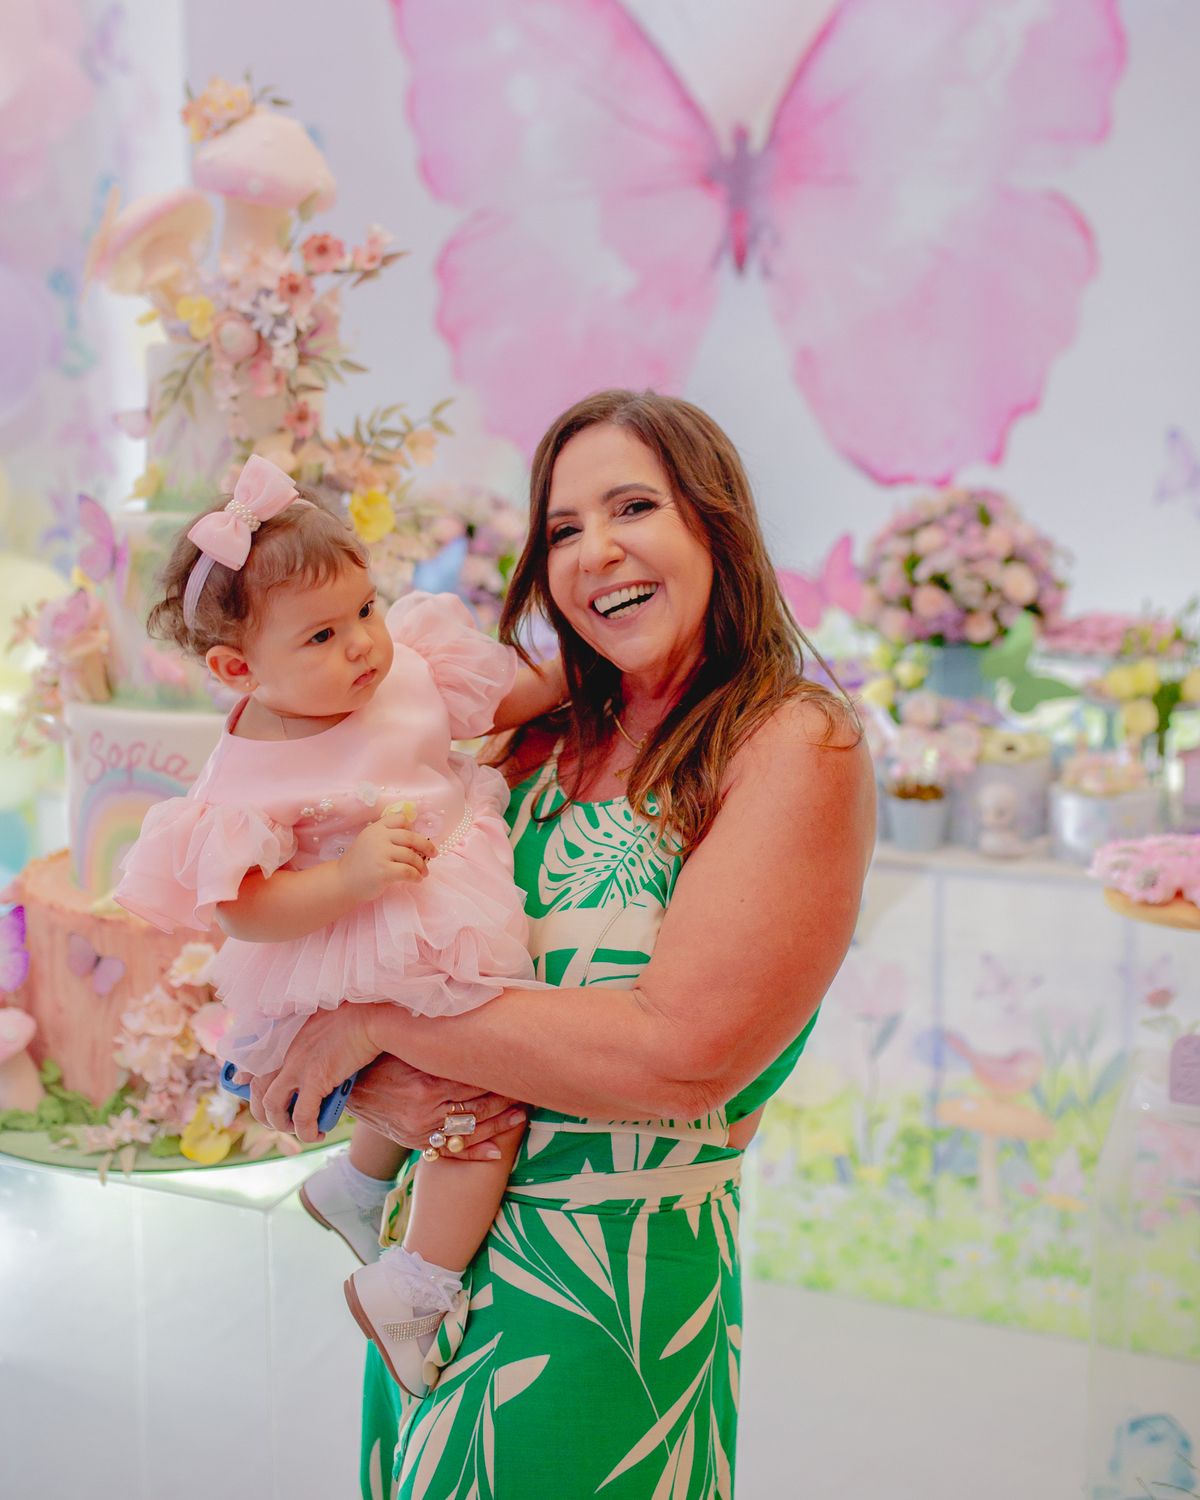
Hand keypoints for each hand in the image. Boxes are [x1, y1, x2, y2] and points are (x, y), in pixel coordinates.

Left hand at [254, 1003, 388, 1140]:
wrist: (371, 1019)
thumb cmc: (351, 1018)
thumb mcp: (316, 1020)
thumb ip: (301, 1035)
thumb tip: (302, 1052)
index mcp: (282, 1036)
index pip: (252, 1060)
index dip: (244, 1077)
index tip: (241, 1085)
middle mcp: (283, 1051)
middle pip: (257, 1089)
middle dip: (261, 1112)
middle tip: (276, 1121)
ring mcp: (296, 1065)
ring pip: (272, 1106)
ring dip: (280, 1123)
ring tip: (296, 1129)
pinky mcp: (315, 1079)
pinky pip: (302, 1115)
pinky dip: (306, 1130)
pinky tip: (316, 1134)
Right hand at [338, 809, 435, 903]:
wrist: (342, 881)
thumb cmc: (359, 864)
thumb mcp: (369, 842)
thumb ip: (387, 837)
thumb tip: (416, 842)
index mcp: (376, 829)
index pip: (399, 819)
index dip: (410, 828)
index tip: (414, 839)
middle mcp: (378, 838)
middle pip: (411, 837)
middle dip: (426, 846)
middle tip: (433, 854)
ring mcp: (381, 854)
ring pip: (412, 856)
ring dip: (422, 865)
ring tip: (424, 872)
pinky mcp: (384, 871)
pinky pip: (408, 872)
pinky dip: (416, 876)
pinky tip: (417, 879)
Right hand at [345, 1054, 525, 1160]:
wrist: (346, 1086)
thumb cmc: (379, 1057)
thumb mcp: (406, 1045)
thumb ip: (437, 1041)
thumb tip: (472, 1021)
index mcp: (427, 1083)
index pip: (475, 1081)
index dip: (500, 1075)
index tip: (519, 1067)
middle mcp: (426, 1111)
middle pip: (477, 1107)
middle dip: (505, 1099)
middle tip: (529, 1089)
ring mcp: (420, 1130)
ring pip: (469, 1131)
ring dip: (498, 1124)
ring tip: (521, 1115)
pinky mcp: (414, 1142)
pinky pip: (449, 1152)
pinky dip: (474, 1154)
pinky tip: (496, 1151)